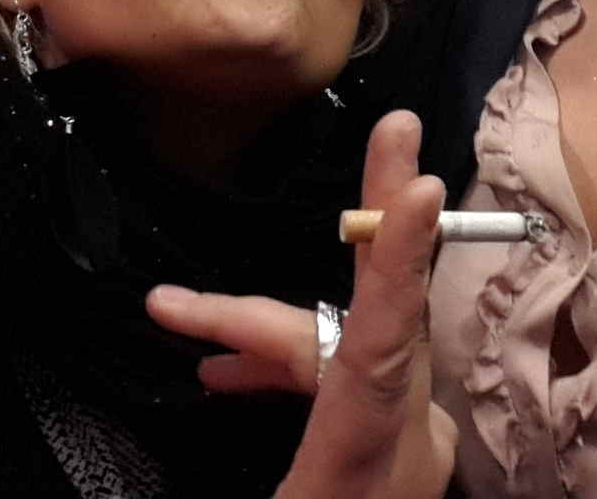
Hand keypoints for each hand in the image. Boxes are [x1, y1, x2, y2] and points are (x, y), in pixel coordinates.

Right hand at [146, 110, 454, 498]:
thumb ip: (215, 465)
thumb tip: (194, 387)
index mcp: (365, 458)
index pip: (381, 349)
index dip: (398, 263)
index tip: (419, 186)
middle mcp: (407, 439)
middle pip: (364, 322)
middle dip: (360, 228)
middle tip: (393, 130)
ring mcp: (410, 441)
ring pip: (343, 350)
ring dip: (268, 328)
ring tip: (177, 311)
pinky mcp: (398, 451)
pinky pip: (349, 382)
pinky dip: (294, 366)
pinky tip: (226, 374)